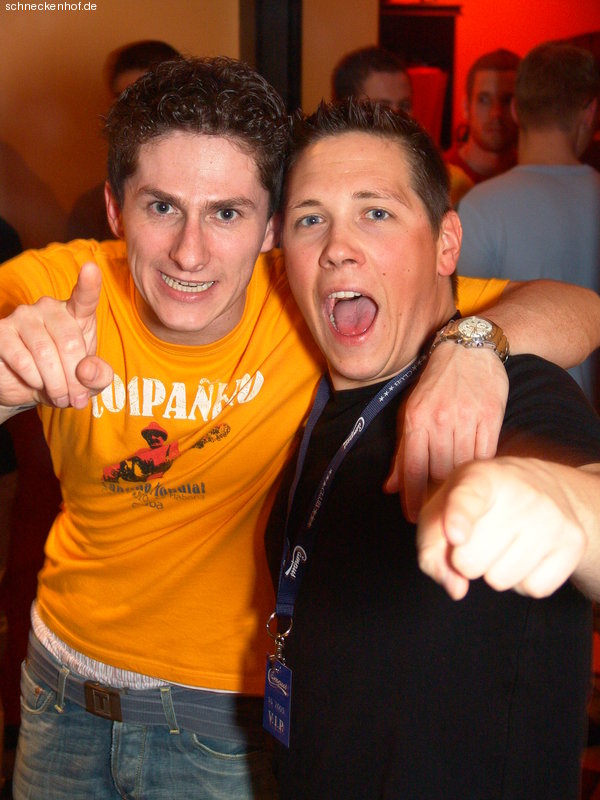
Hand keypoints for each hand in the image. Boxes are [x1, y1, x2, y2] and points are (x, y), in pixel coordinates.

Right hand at [0, 262, 112, 408]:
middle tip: (75, 398)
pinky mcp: (1, 332)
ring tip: (59, 396)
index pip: (84, 297)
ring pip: (45, 353)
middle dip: (75, 378)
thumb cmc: (63, 377)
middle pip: (69, 342)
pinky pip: (22, 358)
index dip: (89, 283)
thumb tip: (86, 370)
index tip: (91, 268)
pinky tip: (35, 382)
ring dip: (55, 383)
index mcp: (76, 314)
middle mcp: (49, 308)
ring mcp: (23, 317)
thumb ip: (99, 376)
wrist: (25, 389)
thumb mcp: (88, 382)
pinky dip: (34, 379)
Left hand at [385, 343, 507, 521]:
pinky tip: (474, 479)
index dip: (412, 498)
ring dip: (457, 486)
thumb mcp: (411, 410)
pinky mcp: (491, 417)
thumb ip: (402, 451)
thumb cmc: (435, 384)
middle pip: (438, 472)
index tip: (414, 518)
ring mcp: (468, 418)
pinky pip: (485, 454)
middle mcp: (441, 419)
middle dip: (435, 496)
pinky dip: (478, 470)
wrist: (469, 349)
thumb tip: (390, 488)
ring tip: (454, 500)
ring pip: (462, 465)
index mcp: (416, 418)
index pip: (413, 468)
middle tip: (436, 512)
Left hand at [417, 457, 587, 599]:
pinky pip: (531, 589)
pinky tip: (525, 553)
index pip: (467, 499)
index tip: (456, 535)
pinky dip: (522, 580)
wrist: (544, 487)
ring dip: (493, 570)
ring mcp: (552, 518)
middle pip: (469, 562)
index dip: (458, 519)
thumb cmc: (479, 503)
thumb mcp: (442, 511)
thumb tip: (456, 589)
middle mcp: (521, 492)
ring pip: (499, 581)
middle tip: (480, 534)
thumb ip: (431, 550)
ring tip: (503, 540)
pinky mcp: (574, 543)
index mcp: (480, 476)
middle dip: (465, 559)